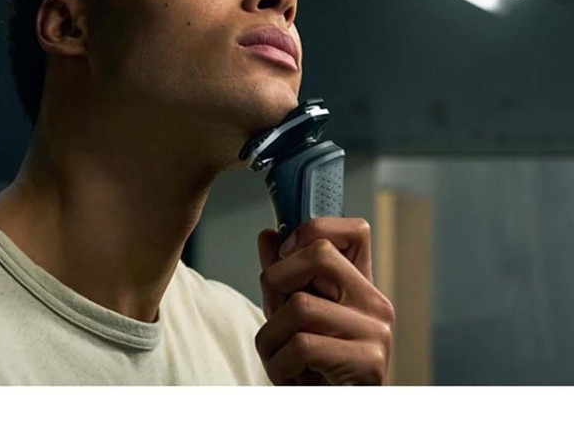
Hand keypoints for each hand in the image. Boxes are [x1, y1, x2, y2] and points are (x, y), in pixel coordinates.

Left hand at [255, 217, 393, 384]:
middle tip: (276, 316)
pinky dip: (279, 365)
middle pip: (318, 253)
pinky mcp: (369, 363)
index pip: (354, 229)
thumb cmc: (313, 367)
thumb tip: (269, 235)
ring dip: (272, 336)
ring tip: (282, 357)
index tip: (285, 255)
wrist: (335, 416)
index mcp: (361, 285)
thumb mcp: (292, 315)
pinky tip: (291, 376)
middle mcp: (376, 303)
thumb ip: (282, 275)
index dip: (310, 231)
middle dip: (277, 281)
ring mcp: (376, 332)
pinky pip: (302, 345)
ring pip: (300, 304)